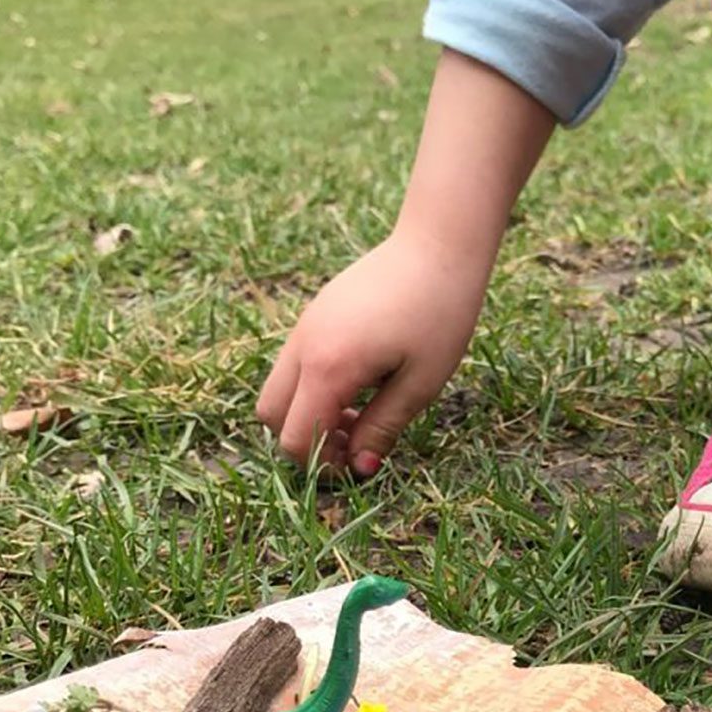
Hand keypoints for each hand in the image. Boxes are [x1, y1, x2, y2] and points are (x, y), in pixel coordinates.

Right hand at [256, 225, 487, 472]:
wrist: (437, 245)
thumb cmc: (440, 313)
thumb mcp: (421, 383)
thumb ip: (383, 428)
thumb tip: (361, 467)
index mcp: (329, 367)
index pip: (298, 438)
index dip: (323, 466)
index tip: (360, 466)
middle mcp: (303, 346)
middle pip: (271, 416)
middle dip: (305, 441)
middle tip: (355, 443)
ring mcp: (303, 327)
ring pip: (277, 389)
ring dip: (308, 413)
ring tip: (361, 412)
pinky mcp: (313, 316)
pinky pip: (293, 364)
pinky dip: (312, 387)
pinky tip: (361, 382)